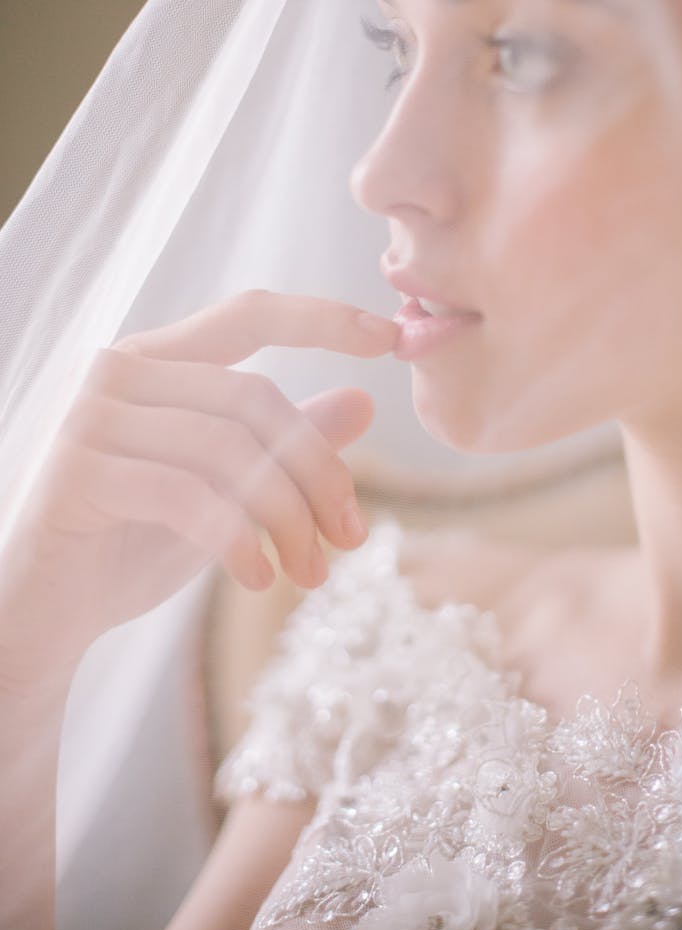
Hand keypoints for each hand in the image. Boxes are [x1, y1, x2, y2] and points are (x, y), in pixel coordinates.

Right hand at [9, 290, 398, 646]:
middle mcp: (119, 371)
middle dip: (318, 473)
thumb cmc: (132, 545)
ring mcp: (93, 416)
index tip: (391, 338)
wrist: (43, 615)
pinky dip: (238, 541)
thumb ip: (284, 445)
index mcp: (156, 359)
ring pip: (231, 449)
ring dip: (287, 517)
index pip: (249, 314)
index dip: (322, 319)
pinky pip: (189, 495)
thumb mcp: (226, 494)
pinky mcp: (81, 471)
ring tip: (310, 573)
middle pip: (258, 399)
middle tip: (351, 539)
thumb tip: (364, 402)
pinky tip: (261, 581)